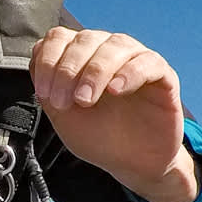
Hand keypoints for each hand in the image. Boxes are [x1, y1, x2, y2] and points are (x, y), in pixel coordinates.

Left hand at [29, 27, 194, 201]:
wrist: (132, 164)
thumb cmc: (99, 137)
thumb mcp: (64, 117)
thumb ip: (49, 90)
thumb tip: (38, 64)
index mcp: (82, 58)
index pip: (59, 38)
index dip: (48, 61)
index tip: (45, 93)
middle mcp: (108, 52)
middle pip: (85, 39)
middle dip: (68, 70)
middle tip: (64, 102)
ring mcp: (136, 60)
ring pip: (115, 46)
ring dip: (95, 71)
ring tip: (85, 100)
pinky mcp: (163, 76)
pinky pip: (148, 62)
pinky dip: (129, 72)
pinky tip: (115, 90)